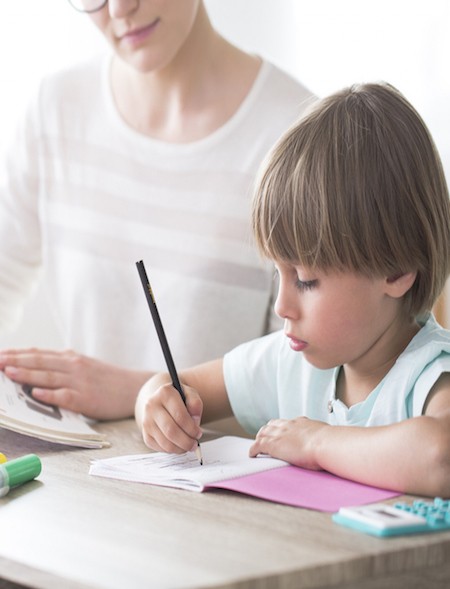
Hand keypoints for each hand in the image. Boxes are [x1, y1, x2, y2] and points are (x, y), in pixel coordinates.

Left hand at [0, 348, 149, 419]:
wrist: (134, 388)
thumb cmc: (108, 380)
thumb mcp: (85, 366)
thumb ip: (63, 365)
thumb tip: (37, 364)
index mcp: (72, 359)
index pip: (39, 353)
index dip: (18, 353)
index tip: (0, 353)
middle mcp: (74, 367)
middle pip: (40, 362)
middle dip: (16, 360)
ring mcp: (79, 382)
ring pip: (48, 376)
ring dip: (27, 373)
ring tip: (8, 372)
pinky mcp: (86, 399)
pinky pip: (64, 396)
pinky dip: (50, 394)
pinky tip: (36, 393)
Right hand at [136, 376, 202, 453]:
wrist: (161, 401)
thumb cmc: (179, 399)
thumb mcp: (190, 394)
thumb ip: (195, 404)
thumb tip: (195, 420)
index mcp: (165, 393)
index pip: (179, 415)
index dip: (191, 428)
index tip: (199, 433)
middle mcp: (152, 405)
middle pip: (171, 430)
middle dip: (186, 441)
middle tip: (194, 444)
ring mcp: (146, 420)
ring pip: (165, 442)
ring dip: (180, 448)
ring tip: (188, 446)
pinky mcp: (145, 433)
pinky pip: (159, 448)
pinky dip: (172, 450)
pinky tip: (178, 445)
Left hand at [249, 417, 328, 469]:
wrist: (324, 443)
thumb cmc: (329, 442)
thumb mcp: (326, 434)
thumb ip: (322, 435)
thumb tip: (329, 438)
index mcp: (301, 422)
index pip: (287, 422)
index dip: (281, 427)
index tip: (281, 432)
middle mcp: (288, 425)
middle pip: (272, 425)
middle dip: (267, 430)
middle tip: (266, 437)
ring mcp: (279, 433)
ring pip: (262, 433)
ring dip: (259, 438)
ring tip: (257, 446)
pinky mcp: (272, 444)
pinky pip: (257, 445)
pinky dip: (253, 449)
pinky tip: (252, 454)